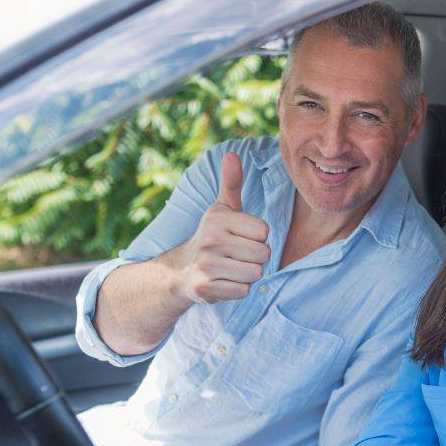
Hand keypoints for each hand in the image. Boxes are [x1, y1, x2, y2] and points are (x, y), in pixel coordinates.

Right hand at [165, 152, 270, 304]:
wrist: (180, 271)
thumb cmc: (212, 236)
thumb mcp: (221, 208)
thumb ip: (231, 183)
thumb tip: (232, 154)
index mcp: (218, 218)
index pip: (264, 231)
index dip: (258, 236)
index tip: (242, 237)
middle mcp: (210, 240)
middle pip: (263, 254)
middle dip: (255, 257)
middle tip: (237, 254)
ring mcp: (206, 265)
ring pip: (255, 274)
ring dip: (248, 274)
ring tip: (231, 267)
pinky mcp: (205, 288)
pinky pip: (243, 291)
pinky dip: (238, 289)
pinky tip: (224, 281)